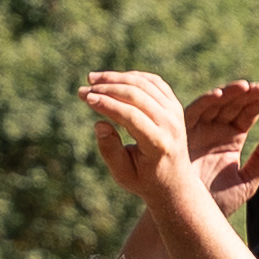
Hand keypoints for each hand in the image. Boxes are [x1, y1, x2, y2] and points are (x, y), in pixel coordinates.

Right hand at [82, 68, 195, 199]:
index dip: (106, 104)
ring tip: (92, 79)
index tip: (85, 98)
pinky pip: (153, 82)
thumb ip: (110, 151)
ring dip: (116, 78)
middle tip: (83, 89)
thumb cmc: (144, 180)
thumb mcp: (123, 175)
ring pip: (144, 84)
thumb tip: (99, 124)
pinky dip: (131, 77)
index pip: (130, 115)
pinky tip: (112, 79)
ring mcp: (175, 112)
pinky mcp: (174, 105)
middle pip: (137, 95)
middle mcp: (171, 124)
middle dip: (106, 88)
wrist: (174, 181)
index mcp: (158, 144)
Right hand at [183, 77, 258, 212]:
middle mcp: (215, 130)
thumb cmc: (216, 202)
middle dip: (247, 94)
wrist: (189, 215)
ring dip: (229, 93)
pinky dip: (205, 102)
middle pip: (234, 104)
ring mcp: (199, 129)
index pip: (248, 114)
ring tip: (246, 87)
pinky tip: (219, 96)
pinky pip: (193, 111)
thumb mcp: (247, 181)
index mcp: (232, 138)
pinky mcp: (182, 131)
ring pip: (216, 103)